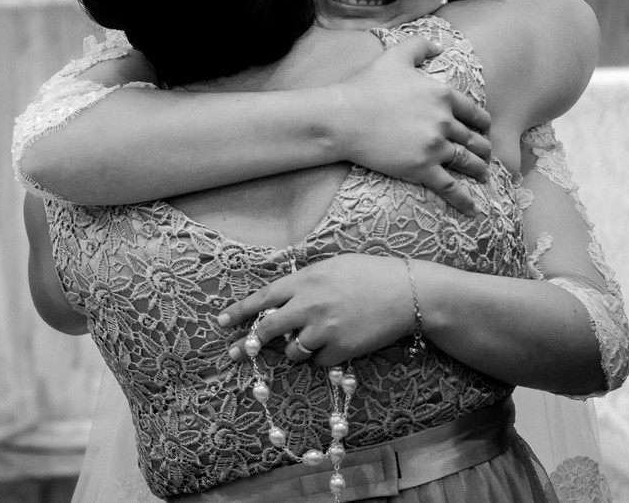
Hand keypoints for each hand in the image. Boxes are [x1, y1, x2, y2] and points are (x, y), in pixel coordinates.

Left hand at [218, 254, 415, 367]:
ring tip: (312, 339)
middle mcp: (309, 305)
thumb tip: (279, 298)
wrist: (407, 293)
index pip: (262, 298)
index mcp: (305, 280)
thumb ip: (304, 281)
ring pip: (293, 351)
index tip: (221, 322)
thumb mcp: (332, 266)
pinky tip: (339, 342)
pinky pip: (319, 361)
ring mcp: (324, 330)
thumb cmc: (370, 274)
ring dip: (295, 349)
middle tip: (235, 352)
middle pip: (267, 330)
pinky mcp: (340, 350)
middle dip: (248, 343)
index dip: (239, 312)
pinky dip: (323, 356)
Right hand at [330, 36, 491, 214]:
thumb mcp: (396, 56)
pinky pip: (450, 187)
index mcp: (442, 95)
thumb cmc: (366, 86)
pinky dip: (464, 200)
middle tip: (486, 155)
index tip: (485, 129)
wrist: (343, 118)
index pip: (474, 112)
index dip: (483, 123)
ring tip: (483, 176)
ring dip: (479, 170)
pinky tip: (473, 209)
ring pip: (467, 162)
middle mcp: (444, 121)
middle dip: (483, 148)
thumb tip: (440, 46)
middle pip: (474, 139)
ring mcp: (434, 147)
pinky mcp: (421, 169)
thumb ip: (421, 46)